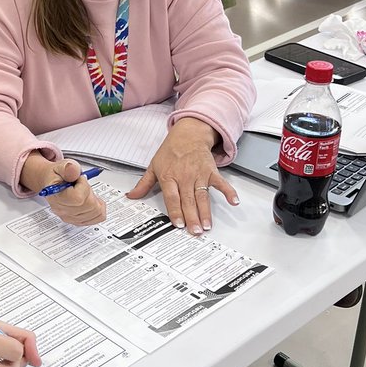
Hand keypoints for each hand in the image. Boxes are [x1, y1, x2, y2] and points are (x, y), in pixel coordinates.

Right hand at [19, 154, 106, 226]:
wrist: (53, 182)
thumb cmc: (57, 175)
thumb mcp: (62, 166)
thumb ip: (69, 168)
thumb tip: (73, 171)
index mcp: (56, 197)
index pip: (79, 199)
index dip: (84, 186)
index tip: (79, 179)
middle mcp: (62, 211)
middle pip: (90, 206)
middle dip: (91, 192)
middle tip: (82, 185)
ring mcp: (70, 218)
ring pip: (97, 213)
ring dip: (96, 200)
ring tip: (86, 192)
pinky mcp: (77, 221)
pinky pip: (98, 218)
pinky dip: (99, 208)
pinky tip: (92, 201)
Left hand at [126, 117, 238, 234]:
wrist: (188, 134)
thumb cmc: (170, 151)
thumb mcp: (153, 166)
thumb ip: (144, 184)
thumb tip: (131, 196)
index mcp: (169, 177)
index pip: (172, 197)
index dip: (175, 211)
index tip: (178, 224)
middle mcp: (184, 177)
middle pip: (188, 200)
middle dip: (192, 217)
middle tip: (195, 231)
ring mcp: (199, 175)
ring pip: (202, 196)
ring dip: (206, 212)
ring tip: (207, 225)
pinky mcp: (211, 172)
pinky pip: (221, 183)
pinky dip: (228, 191)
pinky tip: (234, 201)